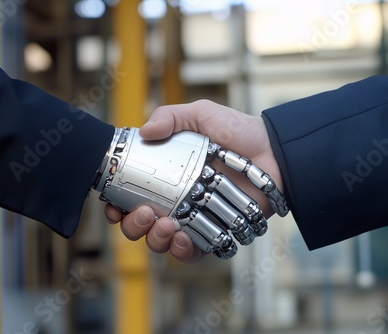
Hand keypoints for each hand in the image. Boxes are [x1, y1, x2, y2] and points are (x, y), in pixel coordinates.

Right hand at [105, 100, 284, 262]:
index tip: (113, 206)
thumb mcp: (202, 115)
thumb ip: (172, 117)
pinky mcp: (215, 232)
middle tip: (143, 213)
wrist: (274, 152)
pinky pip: (193, 253)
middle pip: (140, 225)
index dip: (116, 205)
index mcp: (165, 176)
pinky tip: (183, 238)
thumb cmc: (238, 131)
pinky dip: (183, 251)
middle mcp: (175, 200)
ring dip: (155, 240)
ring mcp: (194, 218)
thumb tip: (145, 131)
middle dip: (133, 227)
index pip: (130, 196)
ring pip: (162, 242)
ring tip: (166, 224)